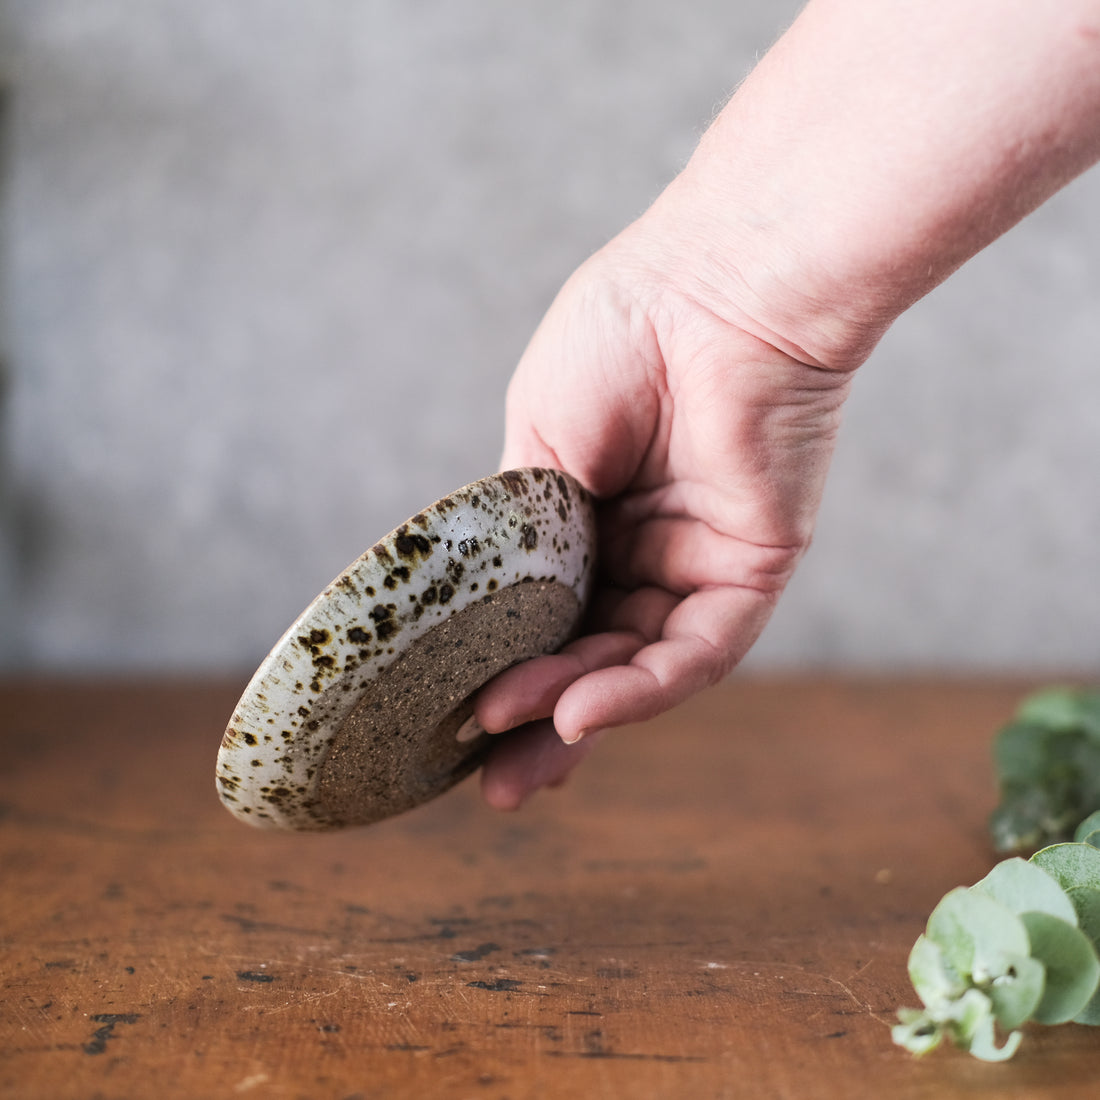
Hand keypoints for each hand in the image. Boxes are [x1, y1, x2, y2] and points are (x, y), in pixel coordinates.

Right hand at [475, 215, 853, 808]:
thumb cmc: (619, 341)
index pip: (550, 615)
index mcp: (592, 516)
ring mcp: (699, 562)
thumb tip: (493, 618)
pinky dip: (641, 688)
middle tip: (491, 786)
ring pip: (639, 665)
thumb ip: (522, 535)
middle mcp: (647, 548)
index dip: (511, 672)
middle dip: (542, 723)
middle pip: (593, 656)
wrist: (710, 290)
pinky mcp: (752, 568)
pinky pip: (699, 648)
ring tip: (514, 760)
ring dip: (577, 713)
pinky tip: (582, 716)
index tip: (461, 725)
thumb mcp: (536, 452)